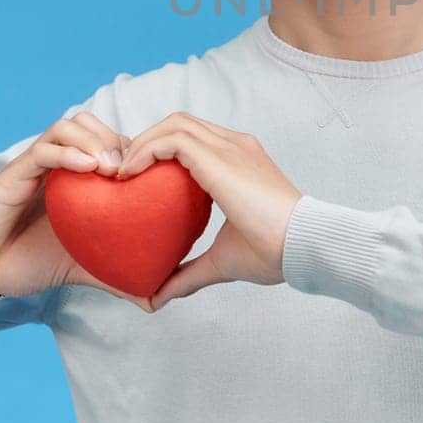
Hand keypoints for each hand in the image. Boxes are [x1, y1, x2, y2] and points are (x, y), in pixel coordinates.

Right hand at [0, 111, 155, 311]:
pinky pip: (41, 150)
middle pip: (91, 124)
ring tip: (112, 168)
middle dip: (116, 138)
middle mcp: (57, 166)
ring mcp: (35, 167)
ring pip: (68, 126)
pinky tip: (88, 168)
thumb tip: (155, 302)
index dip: (133, 150)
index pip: (109, 142)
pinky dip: (67, 153)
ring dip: (95, 139)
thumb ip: (117, 278)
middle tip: (132, 169)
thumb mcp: (83, 268)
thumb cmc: (30, 262)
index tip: (150, 175)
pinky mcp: (14, 174)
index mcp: (76, 179)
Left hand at [116, 112, 303, 309]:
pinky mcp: (219, 156)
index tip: (136, 179)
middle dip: (146, 141)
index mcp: (240, 163)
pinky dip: (145, 150)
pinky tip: (129, 175)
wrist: (302, 245)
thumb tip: (157, 298)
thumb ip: (189, 274)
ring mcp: (229, 146)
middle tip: (121, 172)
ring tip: (120, 172)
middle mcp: (234, 146)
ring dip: (141, 143)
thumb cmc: (273, 253)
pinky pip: (171, 139)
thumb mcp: (222, 261)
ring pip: (173, 124)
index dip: (161, 152)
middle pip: (180, 124)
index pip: (193, 140)